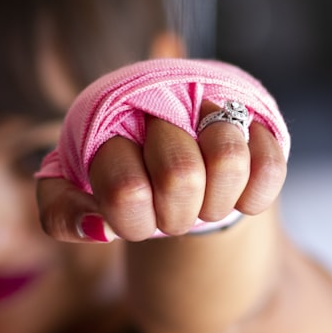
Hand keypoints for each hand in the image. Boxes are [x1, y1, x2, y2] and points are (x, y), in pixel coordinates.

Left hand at [37, 101, 286, 241]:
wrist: (162, 162)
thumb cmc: (114, 181)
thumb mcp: (70, 196)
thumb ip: (61, 214)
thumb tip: (98, 229)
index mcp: (112, 116)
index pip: (125, 190)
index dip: (132, 216)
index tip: (131, 206)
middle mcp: (166, 104)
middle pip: (181, 177)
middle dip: (173, 214)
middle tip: (165, 204)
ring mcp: (218, 112)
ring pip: (229, 159)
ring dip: (213, 202)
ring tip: (199, 196)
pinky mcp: (261, 125)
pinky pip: (270, 167)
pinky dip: (253, 195)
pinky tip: (236, 199)